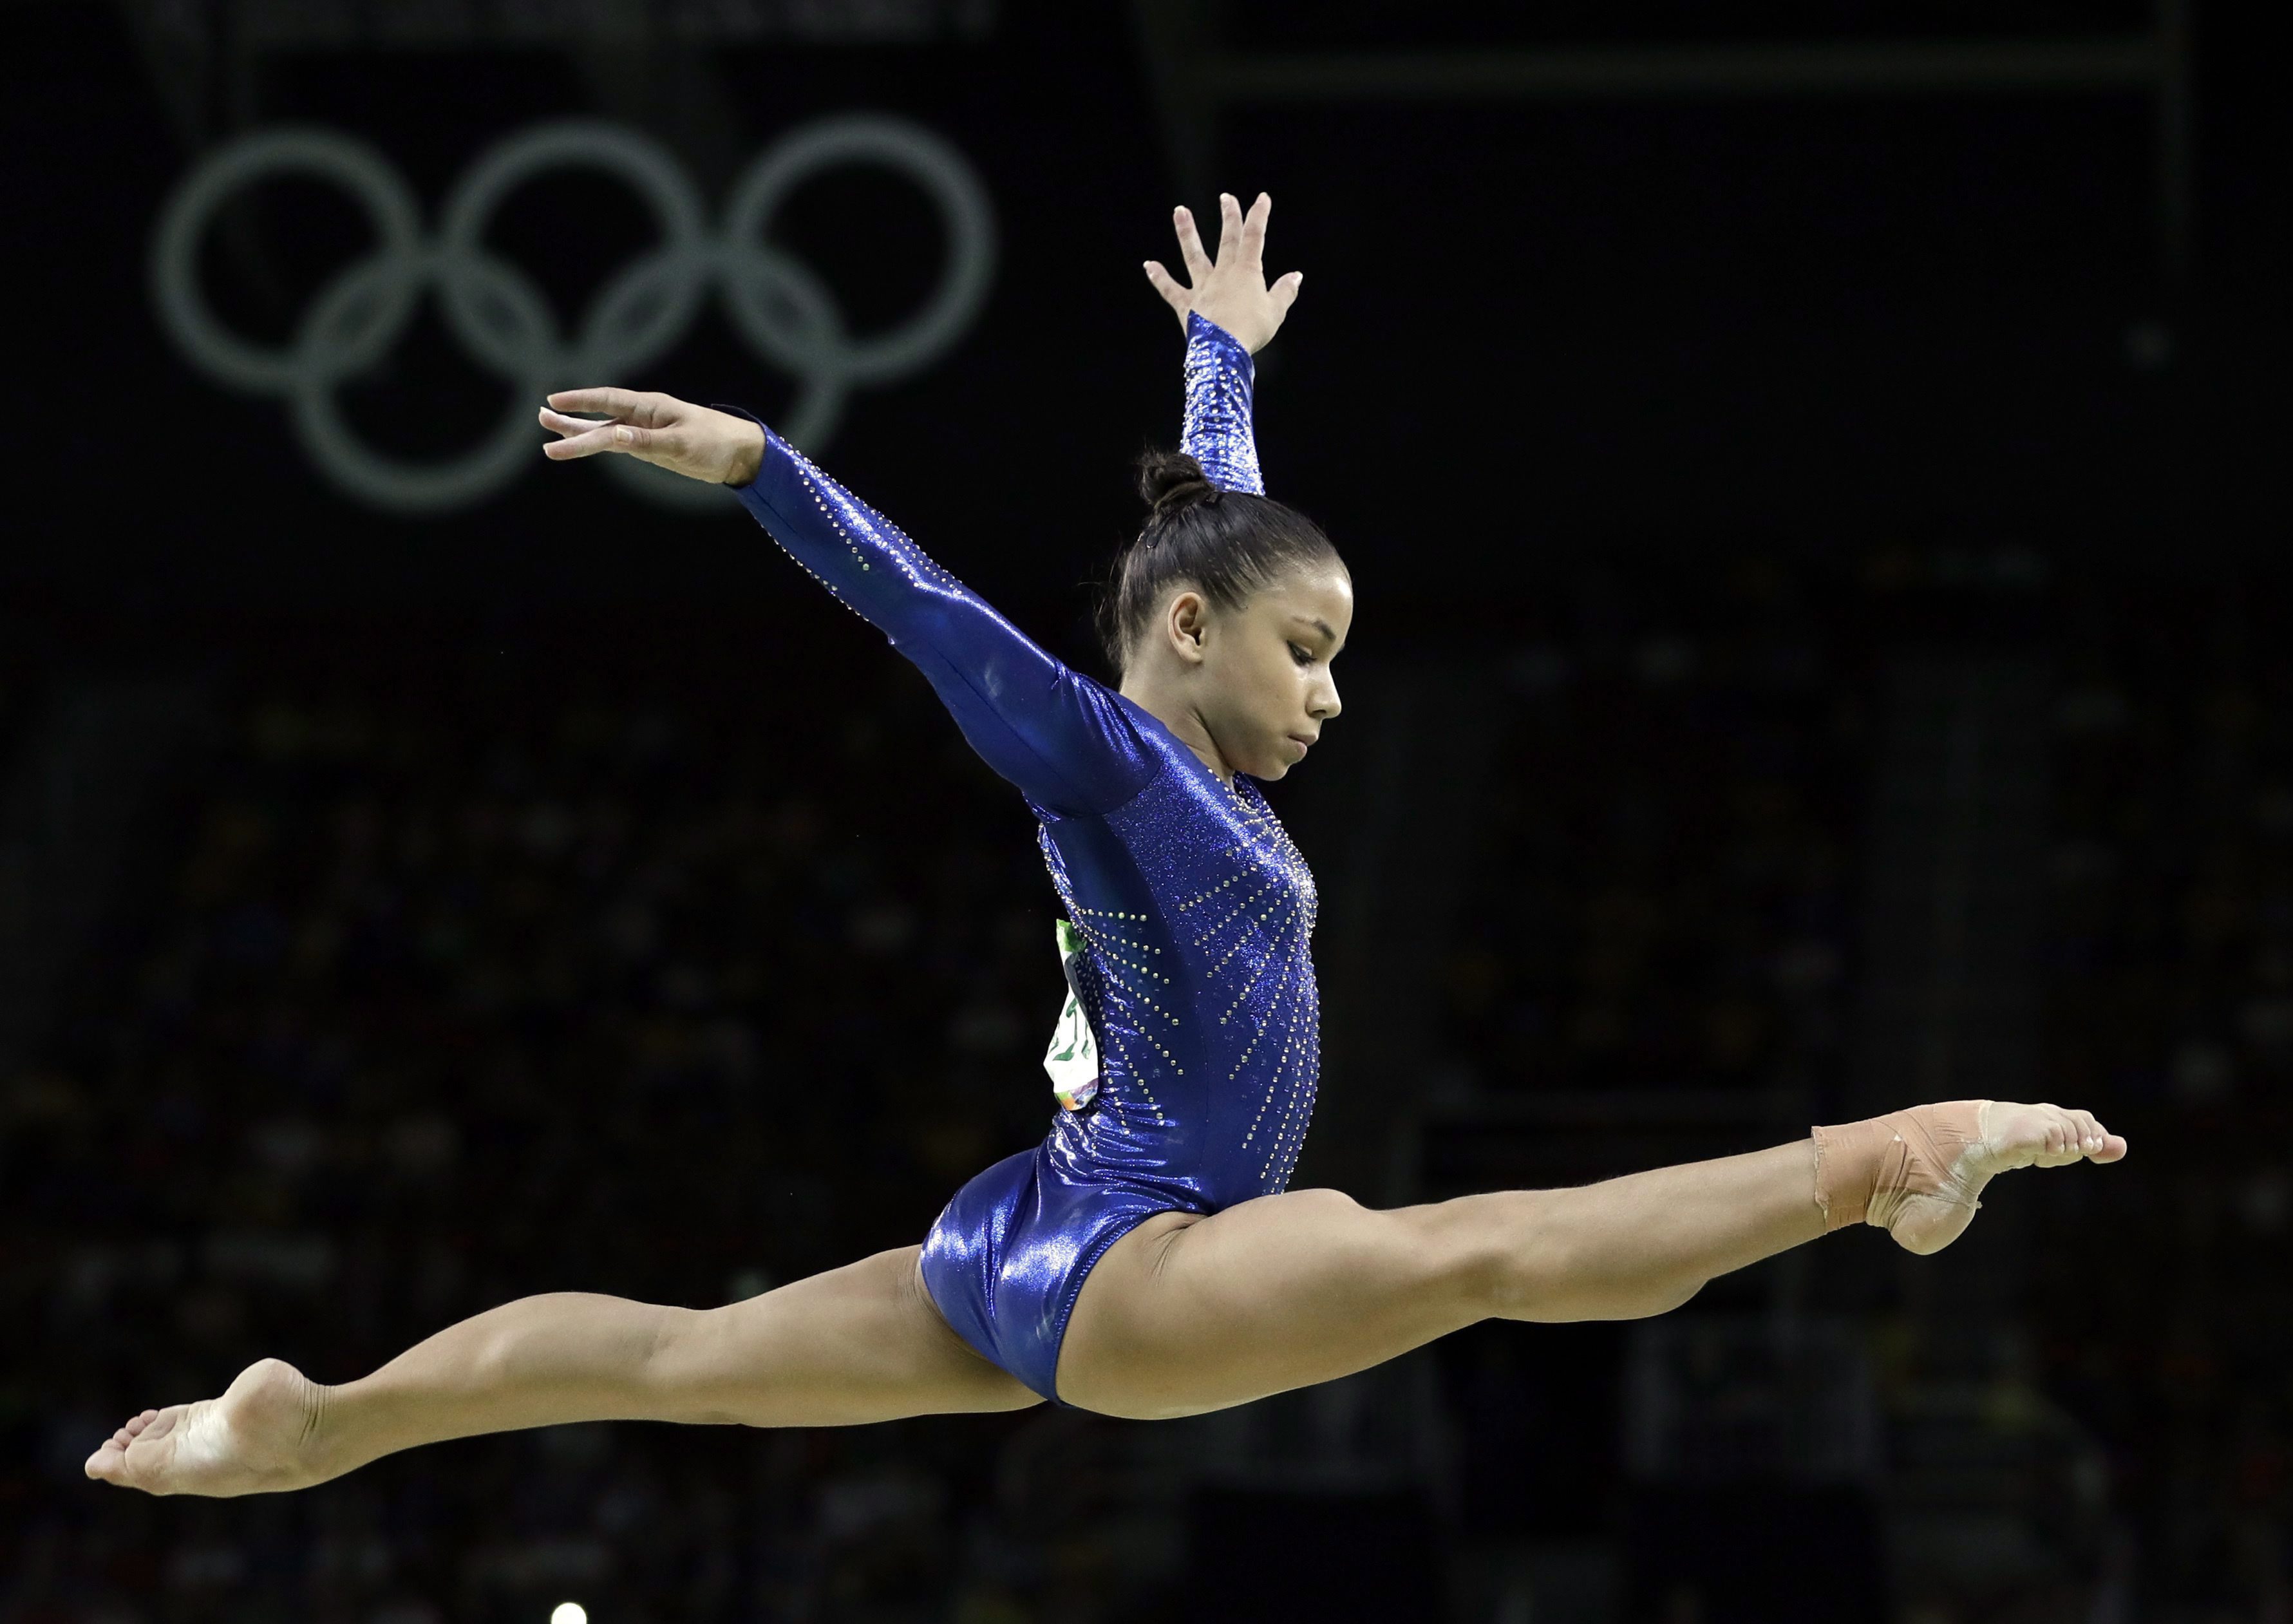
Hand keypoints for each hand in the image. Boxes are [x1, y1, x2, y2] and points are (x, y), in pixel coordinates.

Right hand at [538, 389, 766, 484]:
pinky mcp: (651, 448)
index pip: (608, 400)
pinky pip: (618, 445)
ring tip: (550, 434)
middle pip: (599, 417)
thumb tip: (612, 436)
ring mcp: (645, 432)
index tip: (554, 401)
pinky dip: (599, 445)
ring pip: (605, 432)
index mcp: (650, 407)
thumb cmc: (714, 442)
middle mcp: (643, 416)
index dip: (580, 401)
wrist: (740, 454)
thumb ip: (645, 441)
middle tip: (541, 419)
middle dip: (571, 420)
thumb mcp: (681, 443)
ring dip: (579, 434)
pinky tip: (582, 444)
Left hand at [1143, 192, 1302, 354]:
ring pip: (1193, 256)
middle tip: (1226, 198)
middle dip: (1229, 217)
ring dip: (1186, 232)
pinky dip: (1159, 278)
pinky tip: (1149, 265)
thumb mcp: (1276, 312)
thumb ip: (1285, 291)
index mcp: (1246, 272)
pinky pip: (1170, 290)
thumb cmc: (1252, 330)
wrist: (1223, 350)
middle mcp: (1222, 274)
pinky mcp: (1187, 305)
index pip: (1254, 237)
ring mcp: (1202, 288)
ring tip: (1180, 211)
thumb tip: (1296, 276)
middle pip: (1226, 240)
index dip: (1259, 216)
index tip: (1262, 198)